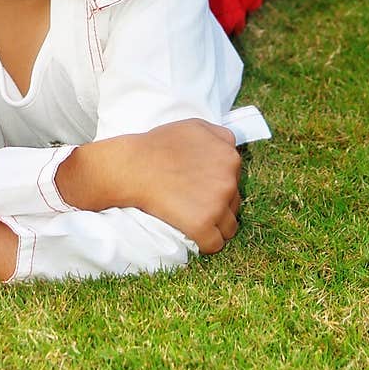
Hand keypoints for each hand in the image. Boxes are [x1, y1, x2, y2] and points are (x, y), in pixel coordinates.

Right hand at [120, 120, 241, 252]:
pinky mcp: (203, 224)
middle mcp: (229, 179)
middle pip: (234, 202)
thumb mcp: (194, 125)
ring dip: (216, 226)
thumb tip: (230, 148)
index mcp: (230, 155)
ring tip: (194, 219)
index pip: (236, 177)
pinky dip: (205, 243)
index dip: (219, 182)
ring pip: (229, 226)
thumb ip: (218, 135)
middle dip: (219, 204)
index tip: (202, 185)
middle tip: (194, 201)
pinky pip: (215, 243)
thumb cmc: (158, 146)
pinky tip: (192, 234)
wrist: (133, 167)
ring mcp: (218, 203)